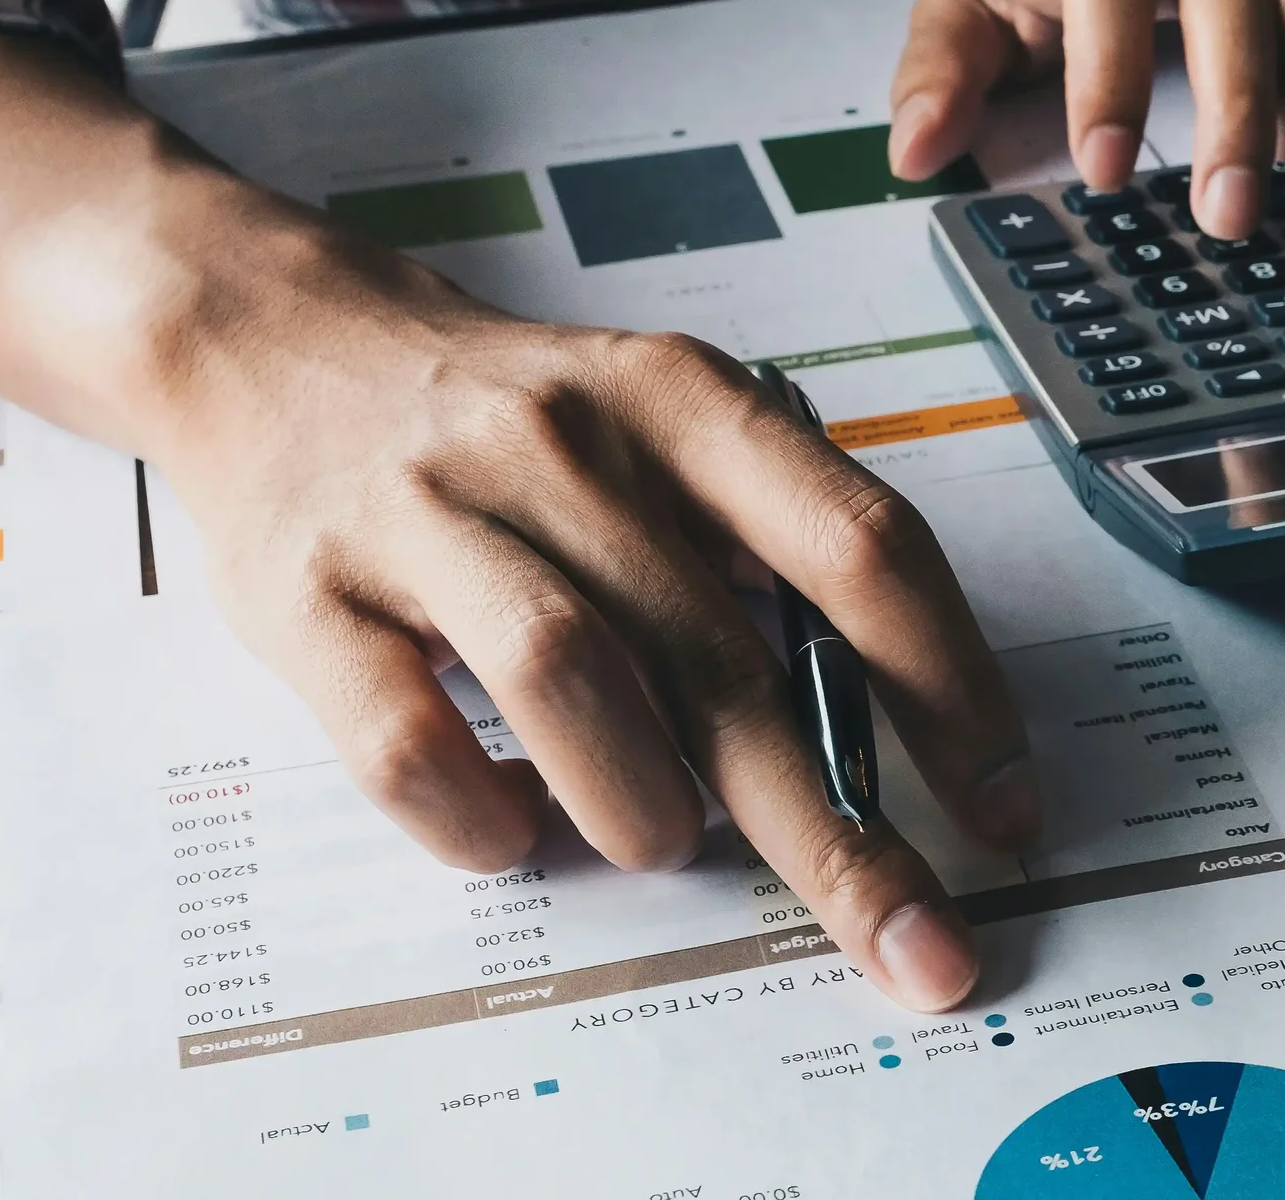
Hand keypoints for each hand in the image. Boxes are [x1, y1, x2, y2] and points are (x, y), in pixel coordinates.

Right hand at [145, 236, 1037, 1013]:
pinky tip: (515, 829)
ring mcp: (428, 512)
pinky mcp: (307, 592)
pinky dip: (478, 817)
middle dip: (837, 830)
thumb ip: (771, 546)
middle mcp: (565, 443)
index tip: (998, 804)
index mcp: (685, 401)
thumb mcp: (668, 425)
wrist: (285, 345)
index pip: (858, 544)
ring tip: (663, 840)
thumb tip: (894, 727)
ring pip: (571, 680)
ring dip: (643, 803)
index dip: (948, 687)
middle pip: (731, 656)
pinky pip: (405, 739)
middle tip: (910, 938)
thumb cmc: (521, 417)